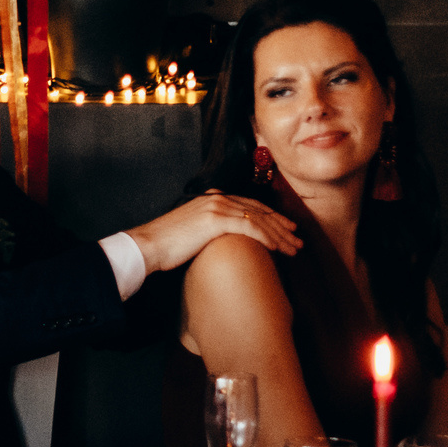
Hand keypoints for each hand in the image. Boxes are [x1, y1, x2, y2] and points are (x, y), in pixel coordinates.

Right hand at [126, 192, 301, 273]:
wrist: (149, 245)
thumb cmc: (168, 244)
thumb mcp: (194, 230)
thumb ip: (212, 228)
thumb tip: (229, 240)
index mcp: (212, 198)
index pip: (250, 205)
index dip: (272, 217)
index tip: (287, 229)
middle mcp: (217, 198)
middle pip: (258, 210)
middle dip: (282, 226)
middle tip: (298, 239)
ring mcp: (216, 207)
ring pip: (258, 219)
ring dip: (280, 235)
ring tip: (294, 248)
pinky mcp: (215, 220)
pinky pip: (250, 228)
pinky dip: (267, 237)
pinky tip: (277, 248)